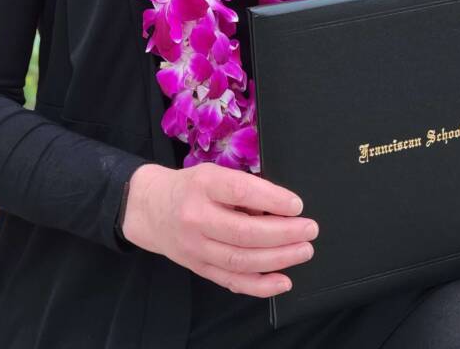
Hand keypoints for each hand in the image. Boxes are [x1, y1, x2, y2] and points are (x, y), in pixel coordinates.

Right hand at [121, 161, 318, 296]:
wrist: (150, 209)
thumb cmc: (190, 187)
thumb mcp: (213, 174)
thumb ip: (242, 188)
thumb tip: (281, 207)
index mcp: (203, 185)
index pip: (241, 192)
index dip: (272, 199)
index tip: (297, 205)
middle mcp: (196, 218)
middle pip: (244, 232)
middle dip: (283, 233)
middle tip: (309, 230)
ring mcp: (196, 248)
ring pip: (241, 259)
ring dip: (278, 259)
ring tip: (304, 251)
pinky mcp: (198, 268)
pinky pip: (231, 281)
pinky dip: (260, 285)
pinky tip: (283, 281)